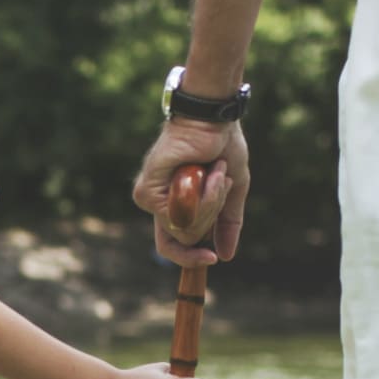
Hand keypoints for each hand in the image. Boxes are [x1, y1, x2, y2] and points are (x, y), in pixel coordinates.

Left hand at [131, 119, 248, 265]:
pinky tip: (206, 170)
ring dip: (211, 202)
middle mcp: (158, 205)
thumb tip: (226, 256)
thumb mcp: (231, 188)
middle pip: (184, 240)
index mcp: (174, 206)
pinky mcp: (146, 190)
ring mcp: (149, 198)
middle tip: (219, 182)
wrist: (212, 119)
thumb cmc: (221, 146)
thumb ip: (228, 223)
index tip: (213, 258)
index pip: (173, 246)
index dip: (192, 258)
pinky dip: (202, 196)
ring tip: (214, 170)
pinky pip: (178, 216)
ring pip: (184, 230)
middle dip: (211, 216)